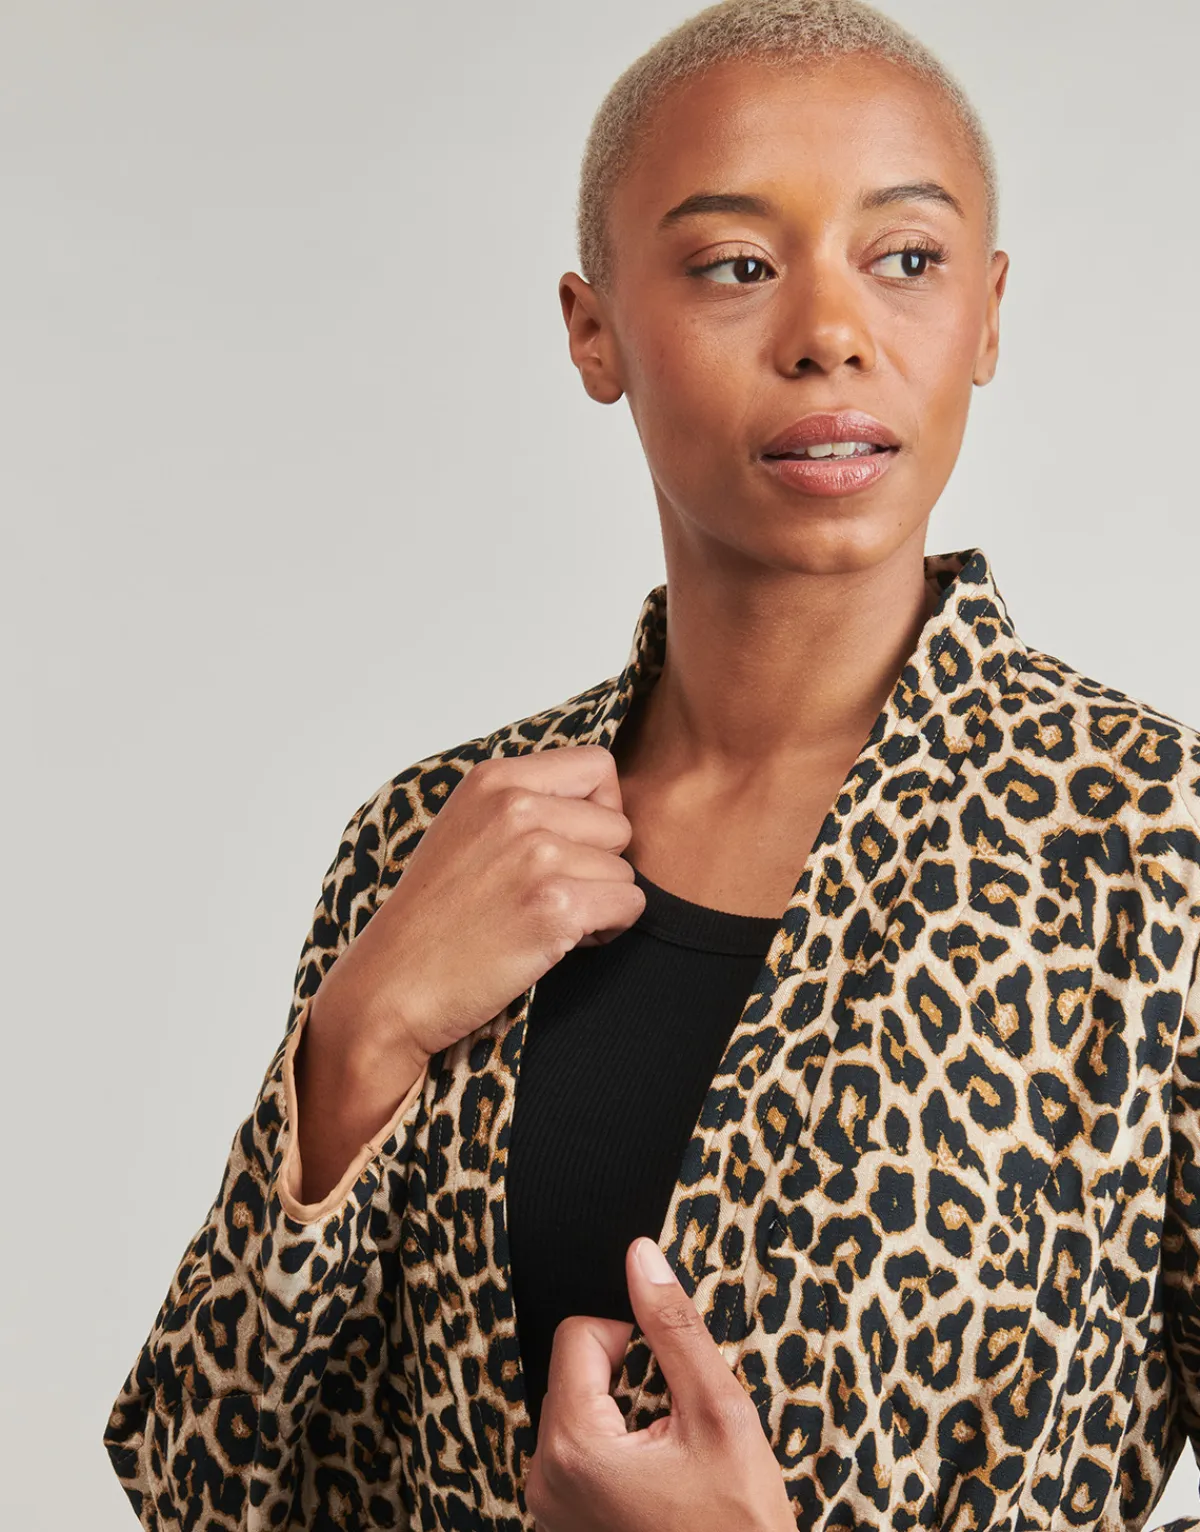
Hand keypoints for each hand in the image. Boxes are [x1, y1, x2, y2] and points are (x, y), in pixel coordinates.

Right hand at [296, 746, 646, 1200]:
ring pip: (625, 870)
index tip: (568, 846)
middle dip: (599, 865)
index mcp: (494, 778)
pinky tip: (558, 942)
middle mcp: (516, 806)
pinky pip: (630, 906)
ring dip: (600, 902)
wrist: (392, 985)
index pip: (596, 766)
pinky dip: (607, 930)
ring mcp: (536, 855)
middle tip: (549, 895)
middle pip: (618, 825)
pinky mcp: (554, 907)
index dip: (598, 811)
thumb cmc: (432, 916)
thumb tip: (604, 804)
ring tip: (545, 921)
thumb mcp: (466, 828)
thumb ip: (525, 803)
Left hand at [524, 1237, 794, 1531]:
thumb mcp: (720, 1415)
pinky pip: (581, 1452)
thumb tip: (641, 1258)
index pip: (578, 1334)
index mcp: (574, 1447)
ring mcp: (552, 1508)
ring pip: (580, 1410)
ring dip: (624, 1413)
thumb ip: (674, 1329)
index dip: (630, 1334)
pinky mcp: (565, 1524)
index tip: (670, 1367)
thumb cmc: (737, 1528)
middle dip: (628, 1378)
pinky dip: (619, 1447)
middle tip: (678, 1421)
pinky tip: (660, 1481)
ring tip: (672, 1456)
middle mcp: (546, 1479)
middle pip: (575, 1373)